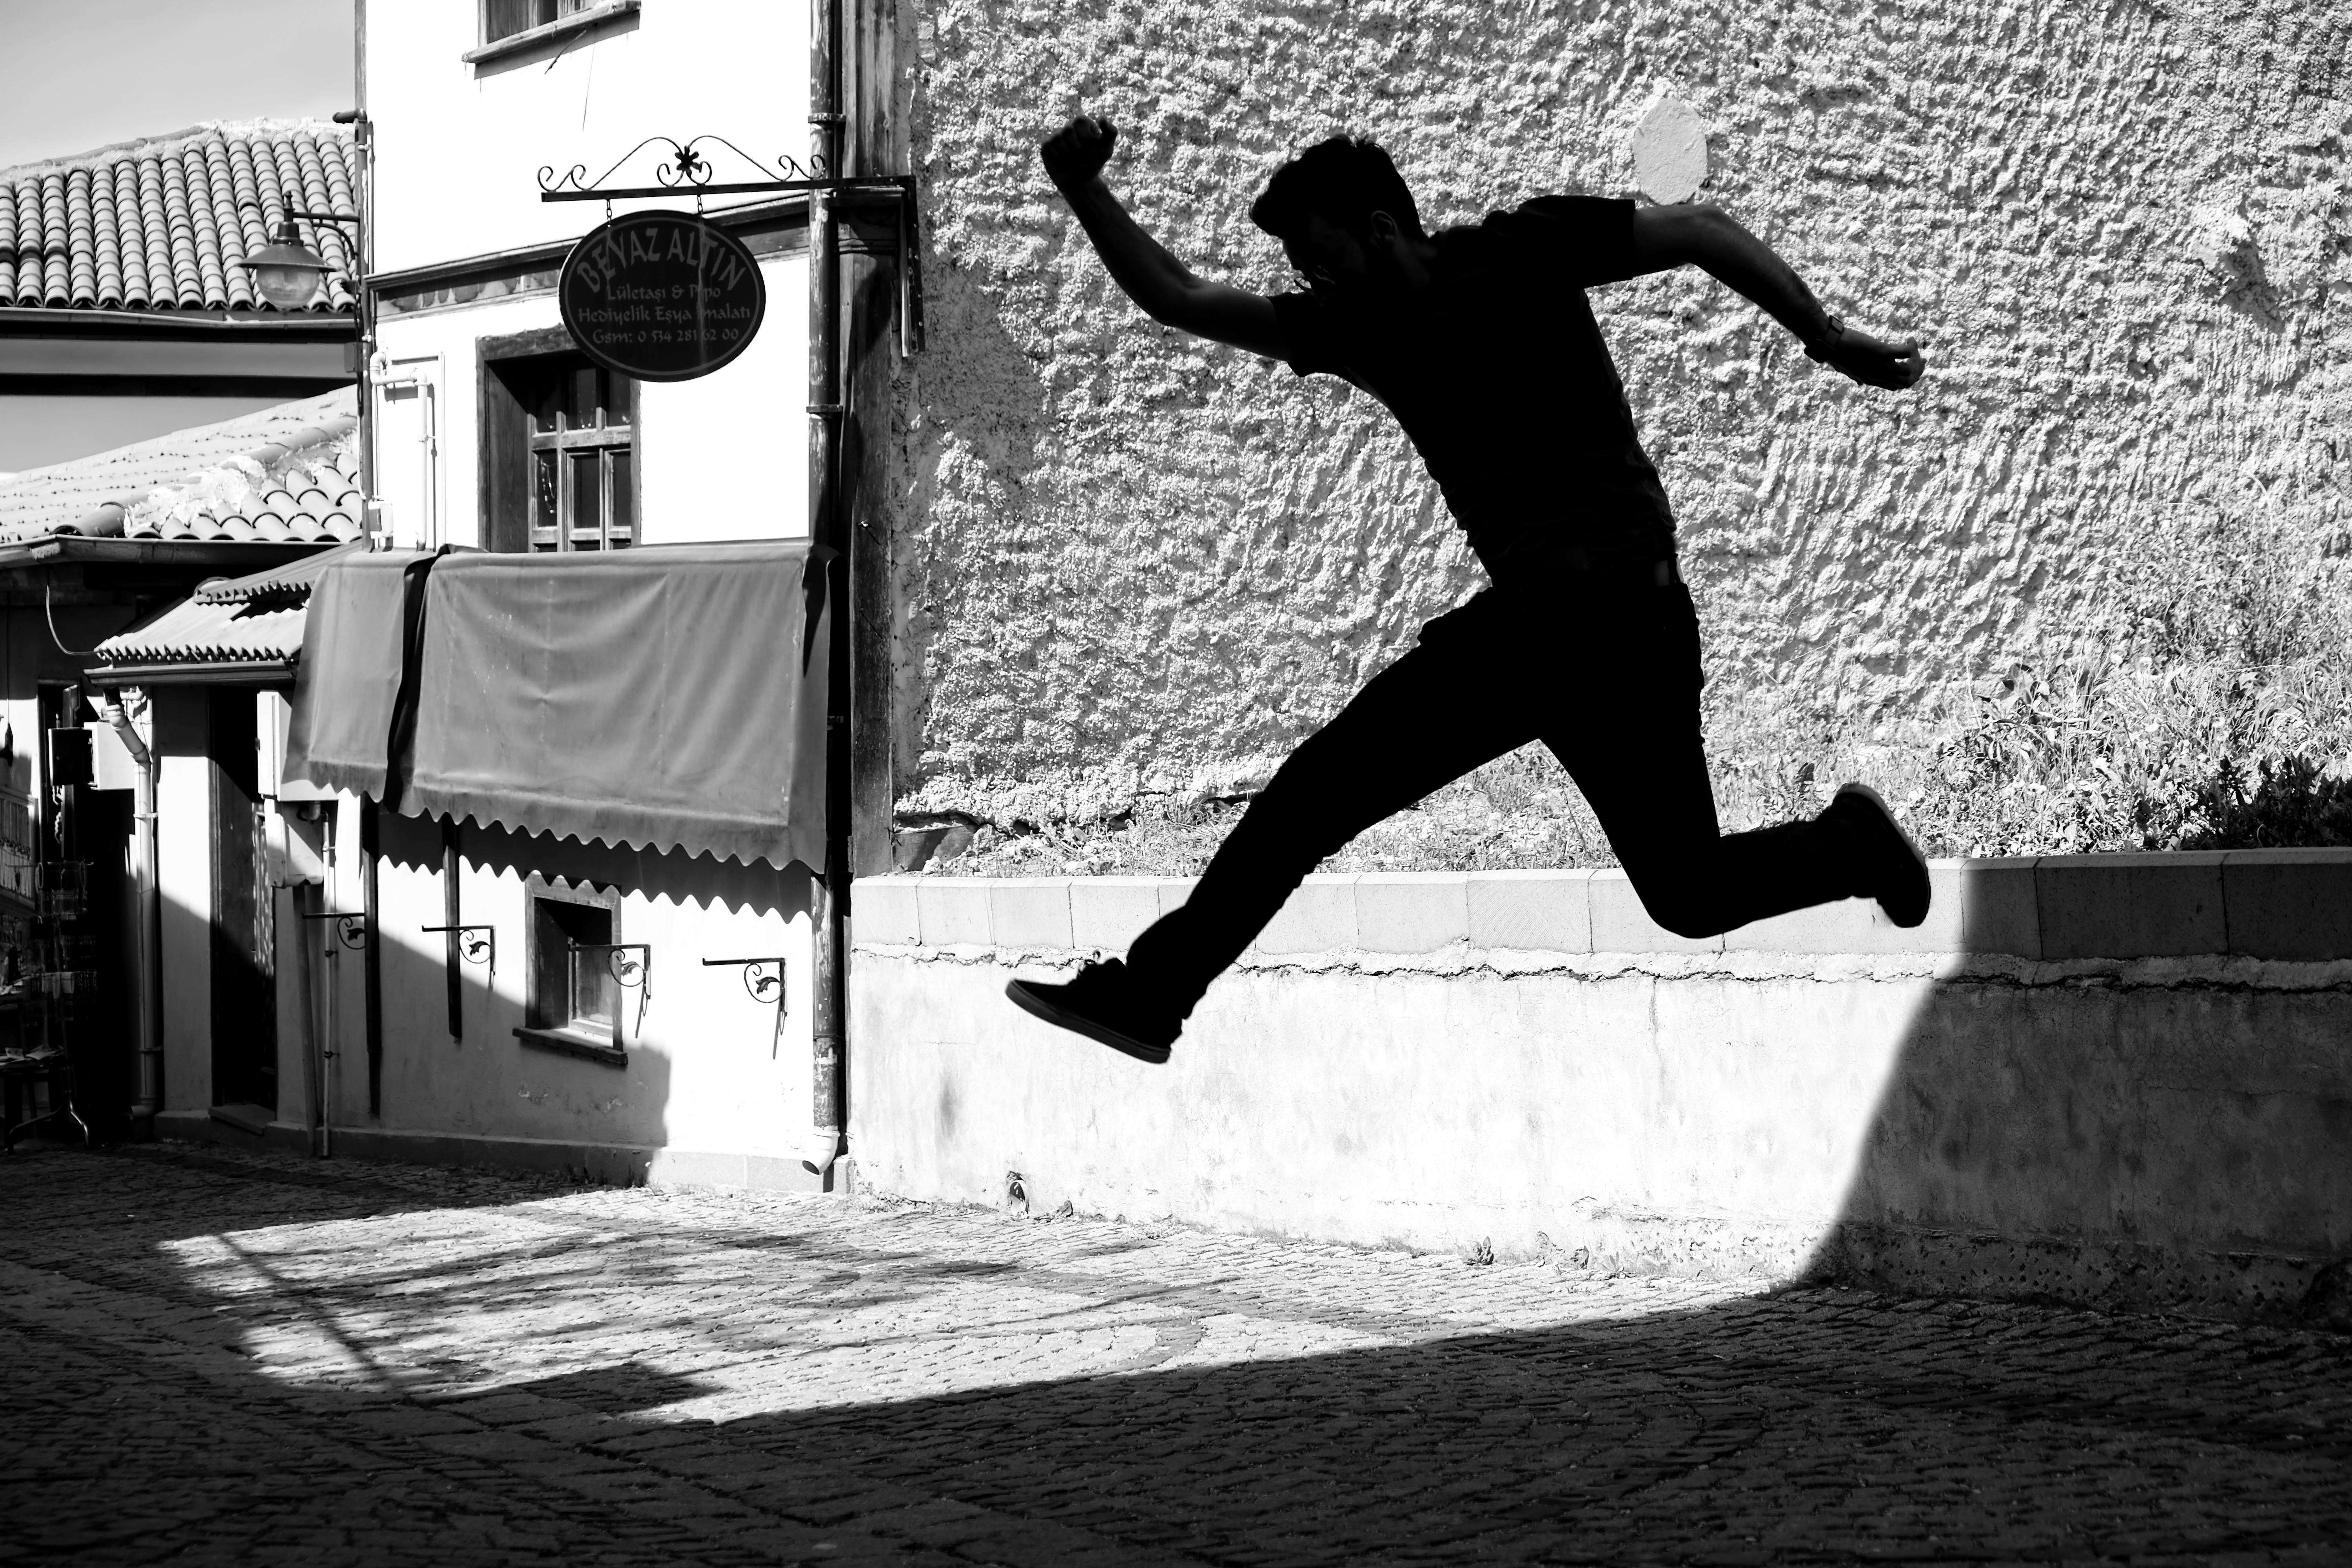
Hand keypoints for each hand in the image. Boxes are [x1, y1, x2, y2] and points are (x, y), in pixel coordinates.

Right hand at [1041, 115, 1116, 192]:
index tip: (1089, 146)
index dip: (1085, 136)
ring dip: (1066, 152)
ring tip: (1069, 157)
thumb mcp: (1106, 150)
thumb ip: (1111, 132)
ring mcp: (1056, 136)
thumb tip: (1101, 117)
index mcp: (1083, 124)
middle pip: (1068, 129)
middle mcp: (1069, 127)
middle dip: (1075, 146)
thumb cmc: (1092, 164)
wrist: (1079, 182)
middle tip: (1079, 153)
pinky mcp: (1046, 145)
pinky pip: (1047, 145)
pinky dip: (1056, 155)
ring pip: (1057, 138)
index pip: (1080, 120)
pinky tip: (1060, 159)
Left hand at [1808, 318, 1926, 389]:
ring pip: (1910, 370)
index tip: (1912, 367)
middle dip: (1917, 371)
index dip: (1907, 379)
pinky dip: (1911, 346)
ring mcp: (1881, 365)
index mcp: (1872, 381)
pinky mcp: (1883, 352)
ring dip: (1916, 358)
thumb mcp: (1848, 371)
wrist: (1830, 343)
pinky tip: (1909, 339)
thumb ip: (1857, 377)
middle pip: (1907, 381)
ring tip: (1914, 348)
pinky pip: (1906, 353)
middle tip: (1920, 359)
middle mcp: (1879, 376)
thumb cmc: (1837, 355)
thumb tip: (1860, 383)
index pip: (1896, 387)